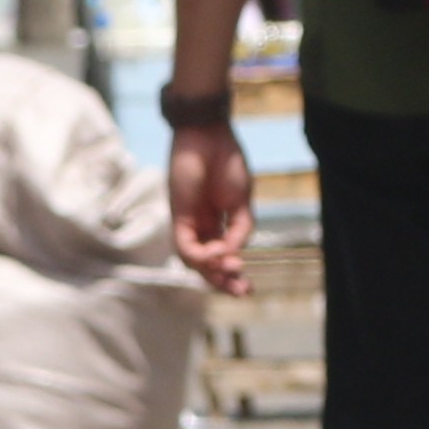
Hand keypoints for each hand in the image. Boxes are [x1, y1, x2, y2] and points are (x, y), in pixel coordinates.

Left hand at [168, 118, 254, 295]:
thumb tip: (234, 254)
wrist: (209, 135)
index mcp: (216, 221)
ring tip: (233, 272)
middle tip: (243, 293)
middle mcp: (200, 226)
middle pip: (207, 264)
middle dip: (224, 282)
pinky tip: (219, 254)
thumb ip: (240, 228)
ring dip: (213, 271)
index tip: (249, 286)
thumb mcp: (241, 201)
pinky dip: (202, 255)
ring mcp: (188, 222)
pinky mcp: (178, 217)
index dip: (233, 273)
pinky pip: (186, 246)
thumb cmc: (227, 162)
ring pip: (195, 261)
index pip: (222, 256)